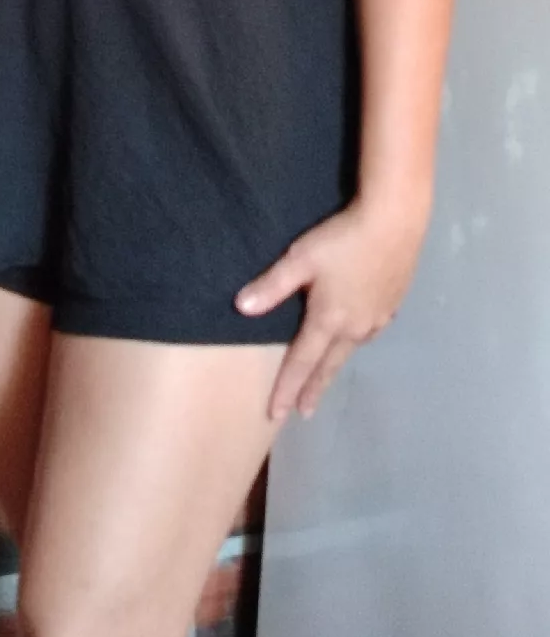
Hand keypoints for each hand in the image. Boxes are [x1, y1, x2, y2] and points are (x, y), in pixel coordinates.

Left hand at [236, 198, 427, 420]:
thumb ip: (272, 286)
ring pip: (351, 349)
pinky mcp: (393, 304)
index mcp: (329, 320)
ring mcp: (378, 317)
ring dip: (335, 366)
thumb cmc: (342, 240)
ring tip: (325, 376)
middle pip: (329, 365)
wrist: (395, 222)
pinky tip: (357, 337)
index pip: (302, 362)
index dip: (287, 388)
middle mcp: (355, 327)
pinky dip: (356, 342)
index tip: (276, 414)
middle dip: (313, 389)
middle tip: (304, 412)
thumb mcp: (300, 259)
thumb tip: (241, 308)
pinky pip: (369, 332)